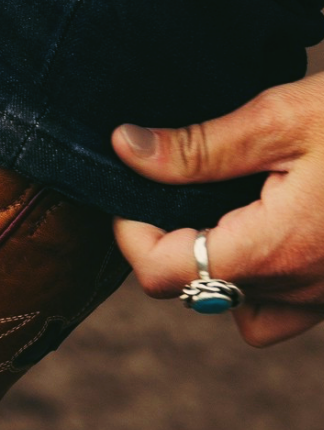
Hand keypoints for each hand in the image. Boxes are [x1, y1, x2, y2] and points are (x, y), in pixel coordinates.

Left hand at [111, 75, 323, 346]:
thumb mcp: (289, 115)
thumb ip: (202, 146)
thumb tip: (125, 150)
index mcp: (276, 249)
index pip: (161, 273)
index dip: (132, 231)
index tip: (133, 185)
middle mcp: (303, 291)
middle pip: (197, 292)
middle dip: (177, 241)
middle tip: (184, 181)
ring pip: (247, 313)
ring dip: (225, 271)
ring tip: (234, 207)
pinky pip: (294, 309)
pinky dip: (273, 279)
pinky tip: (281, 223)